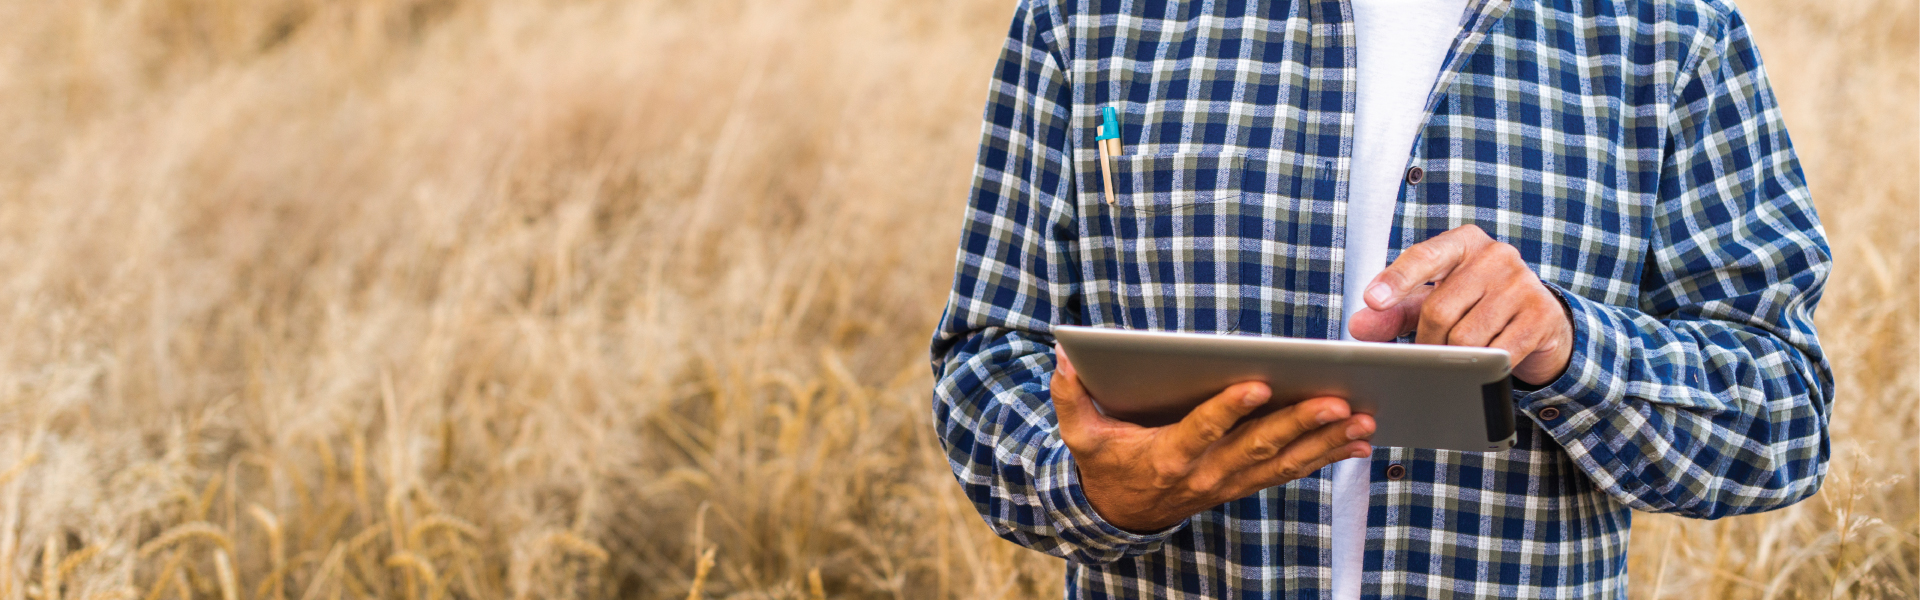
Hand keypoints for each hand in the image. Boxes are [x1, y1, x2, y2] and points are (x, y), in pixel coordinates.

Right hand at [1051, 346, 1374, 531]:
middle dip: (1299, 423)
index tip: (1259, 384)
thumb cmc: (1103, 464)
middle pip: (1257, 447)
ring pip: (1282, 462)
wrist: (1117, 515)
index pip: (1202, 429)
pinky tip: (1356, 444)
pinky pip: (1289, 473)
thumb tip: (1064, 358)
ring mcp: (1227, 483)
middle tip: (1336, 402)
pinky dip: (1324, 459)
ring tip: (1360, 421)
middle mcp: (1204, 473)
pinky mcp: (1242, 485)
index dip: (1230, 409)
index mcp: (1167, 455)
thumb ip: (1070, 398)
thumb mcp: (1079, 434)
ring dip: (1324, 443)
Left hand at [1347, 224, 1572, 384]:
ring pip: (1466, 338)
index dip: (1396, 279)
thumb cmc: (1476, 305)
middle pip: (1439, 311)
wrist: (1541, 320)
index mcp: (1464, 243)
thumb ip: (1395, 311)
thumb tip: (1357, 327)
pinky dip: (1485, 367)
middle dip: (1427, 342)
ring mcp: (1522, 283)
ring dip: (1455, 359)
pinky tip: (1487, 363)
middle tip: (1428, 354)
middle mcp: (1496, 255)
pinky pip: (1498, 354)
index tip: (1372, 300)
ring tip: (1458, 359)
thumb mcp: (1433, 301)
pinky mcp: (1541, 315)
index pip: (1425, 256)